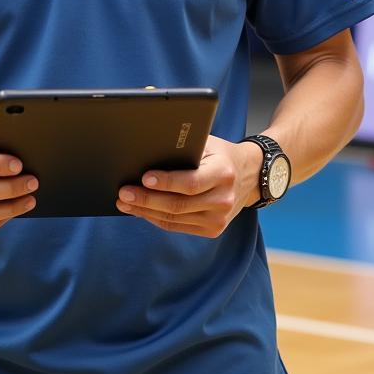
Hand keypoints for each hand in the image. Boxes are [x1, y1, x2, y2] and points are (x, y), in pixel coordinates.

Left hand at [116, 135, 260, 237]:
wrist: (249, 175)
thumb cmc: (220, 154)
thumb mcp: (207, 144)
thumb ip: (184, 147)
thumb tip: (147, 151)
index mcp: (223, 173)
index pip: (190, 182)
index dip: (166, 182)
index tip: (144, 177)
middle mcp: (223, 199)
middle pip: (178, 204)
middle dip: (146, 199)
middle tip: (123, 193)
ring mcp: (219, 218)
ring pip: (174, 219)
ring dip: (145, 212)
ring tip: (124, 202)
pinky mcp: (213, 229)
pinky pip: (177, 227)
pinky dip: (155, 219)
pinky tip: (141, 211)